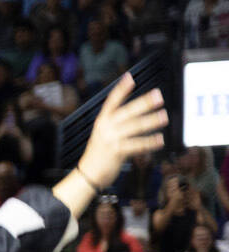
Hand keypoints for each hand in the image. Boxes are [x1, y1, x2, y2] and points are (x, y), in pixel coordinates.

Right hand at [76, 72, 167, 191]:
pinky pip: (137, 145)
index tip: (130, 78)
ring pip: (134, 127)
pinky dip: (149, 143)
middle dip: (144, 103)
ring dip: (151, 121)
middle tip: (158, 96)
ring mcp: (111, 139)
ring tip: (164, 117)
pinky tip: (160, 140)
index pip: (112, 101)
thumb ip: (117, 121)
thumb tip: (138, 109)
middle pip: (127, 111)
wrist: (88, 174)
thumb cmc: (99, 153)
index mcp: (102, 120)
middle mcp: (105, 127)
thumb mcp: (103, 133)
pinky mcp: (116, 152)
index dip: (121, 89)